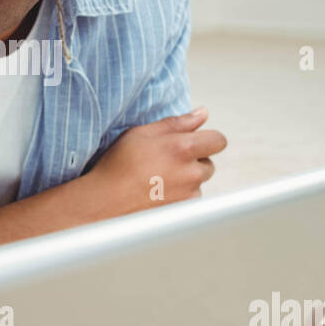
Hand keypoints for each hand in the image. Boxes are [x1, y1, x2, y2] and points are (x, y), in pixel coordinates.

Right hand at [86, 107, 227, 216]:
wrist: (105, 201)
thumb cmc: (119, 165)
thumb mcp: (143, 133)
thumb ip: (177, 122)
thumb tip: (202, 114)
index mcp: (183, 148)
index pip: (218, 141)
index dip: (208, 139)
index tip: (196, 142)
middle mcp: (191, 173)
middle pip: (209, 164)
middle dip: (194, 161)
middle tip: (167, 161)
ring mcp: (188, 195)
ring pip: (198, 183)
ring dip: (187, 180)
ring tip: (158, 179)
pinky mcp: (182, 211)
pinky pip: (189, 200)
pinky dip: (179, 196)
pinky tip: (157, 192)